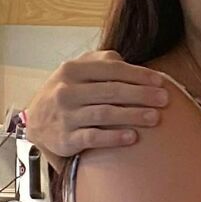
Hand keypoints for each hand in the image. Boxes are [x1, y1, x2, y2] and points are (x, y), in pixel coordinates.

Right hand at [25, 50, 169, 157]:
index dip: (138, 75)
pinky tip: (132, 137)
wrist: (35, 121)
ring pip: (104, 113)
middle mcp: (67, 91)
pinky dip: (113, 137)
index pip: (111, 69)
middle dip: (141, 95)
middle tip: (164, 99)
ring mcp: (65, 115)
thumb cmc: (66, 92)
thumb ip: (102, 62)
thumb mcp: (77, 71)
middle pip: (111, 91)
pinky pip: (93, 137)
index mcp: (72, 70)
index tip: (160, 81)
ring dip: (132, 115)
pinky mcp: (65, 139)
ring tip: (154, 117)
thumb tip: (129, 63)